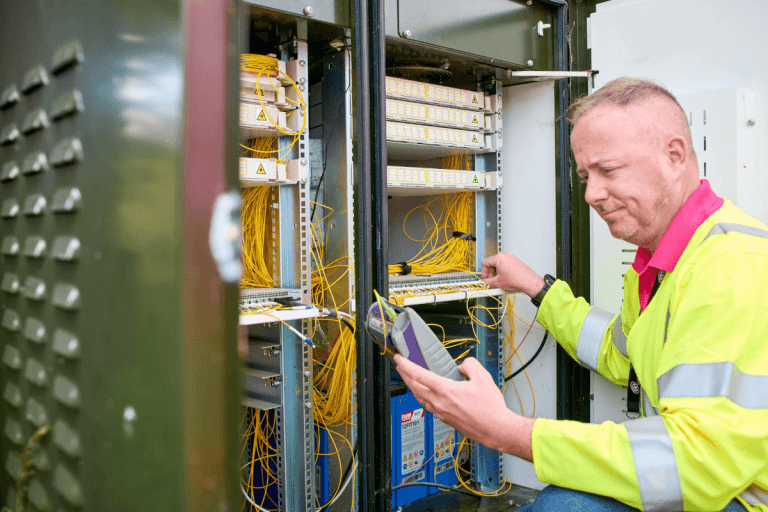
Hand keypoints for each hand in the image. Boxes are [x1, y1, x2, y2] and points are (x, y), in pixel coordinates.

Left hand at [394, 354, 533, 460]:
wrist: (496, 430)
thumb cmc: (490, 409)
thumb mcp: (483, 377)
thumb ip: (470, 365)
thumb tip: (462, 366)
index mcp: (446, 391)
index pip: (420, 375)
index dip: (407, 365)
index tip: (399, 359)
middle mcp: (440, 403)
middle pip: (415, 387)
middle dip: (405, 375)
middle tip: (400, 367)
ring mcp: (442, 413)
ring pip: (420, 398)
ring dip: (412, 387)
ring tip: (410, 380)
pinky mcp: (446, 420)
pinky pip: (428, 406)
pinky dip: (422, 397)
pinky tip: (426, 395)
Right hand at [481, 252, 544, 296]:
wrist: (529, 282)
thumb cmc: (517, 280)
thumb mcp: (498, 283)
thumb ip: (487, 282)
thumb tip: (483, 282)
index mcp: (499, 258)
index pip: (485, 262)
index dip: (483, 272)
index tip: (485, 278)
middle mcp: (505, 256)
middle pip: (492, 263)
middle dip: (490, 273)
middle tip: (490, 281)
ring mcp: (511, 258)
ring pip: (499, 265)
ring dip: (496, 273)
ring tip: (498, 282)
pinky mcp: (516, 262)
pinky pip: (505, 266)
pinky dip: (503, 272)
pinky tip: (504, 280)